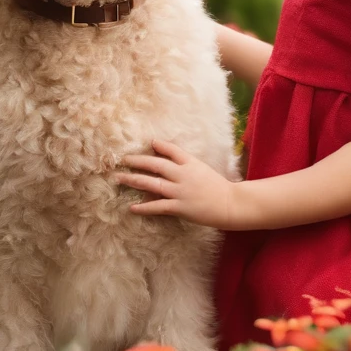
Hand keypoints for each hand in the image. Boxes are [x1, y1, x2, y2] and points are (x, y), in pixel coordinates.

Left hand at [114, 141, 240, 229]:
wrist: (231, 204)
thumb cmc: (219, 187)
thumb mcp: (203, 169)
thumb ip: (187, 163)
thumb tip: (169, 159)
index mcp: (190, 163)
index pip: (171, 150)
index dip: (159, 146)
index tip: (149, 143)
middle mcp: (183, 174)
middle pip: (155, 165)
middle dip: (137, 161)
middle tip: (122, 160)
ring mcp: (180, 191)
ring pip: (152, 183)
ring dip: (133, 180)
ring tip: (119, 178)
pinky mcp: (180, 207)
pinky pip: (158, 206)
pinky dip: (144, 207)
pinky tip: (132, 207)